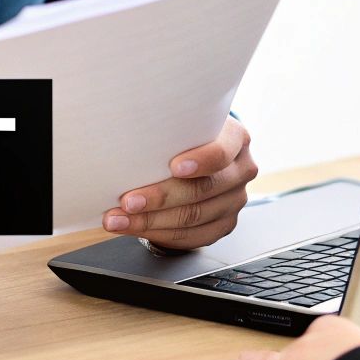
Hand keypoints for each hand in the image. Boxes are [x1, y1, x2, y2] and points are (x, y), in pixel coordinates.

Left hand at [102, 117, 256, 248]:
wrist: (198, 153)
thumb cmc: (184, 135)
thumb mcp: (182, 123)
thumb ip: (169, 128)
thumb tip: (125, 133)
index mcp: (235, 138)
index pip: (221, 153)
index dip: (200, 161)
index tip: (173, 167)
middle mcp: (240, 170)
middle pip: (202, 189)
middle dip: (160, 197)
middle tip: (128, 201)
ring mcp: (234, 200)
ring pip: (193, 217)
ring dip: (150, 220)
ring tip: (119, 218)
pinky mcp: (224, 224)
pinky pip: (191, 236)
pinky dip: (158, 234)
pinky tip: (134, 228)